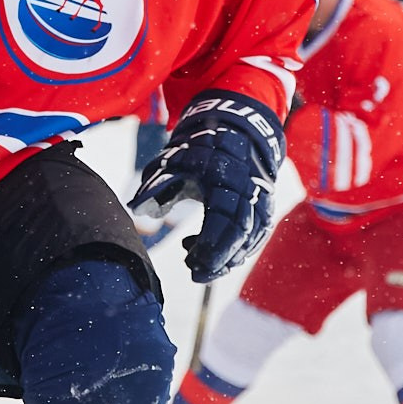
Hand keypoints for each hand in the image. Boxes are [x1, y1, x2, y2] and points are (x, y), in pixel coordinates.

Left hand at [131, 90, 284, 282]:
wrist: (233, 128)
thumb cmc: (197, 148)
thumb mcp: (173, 161)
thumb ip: (157, 184)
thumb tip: (137, 208)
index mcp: (226, 178)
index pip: (224, 221)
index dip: (210, 247)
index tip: (191, 264)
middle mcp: (250, 189)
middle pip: (242, 235)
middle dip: (220, 261)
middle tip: (197, 275)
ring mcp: (261, 196)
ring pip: (253, 237)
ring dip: (230, 257)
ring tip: (203, 266)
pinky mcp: (265, 203)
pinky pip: (258, 233)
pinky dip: (241, 249)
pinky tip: (219, 255)